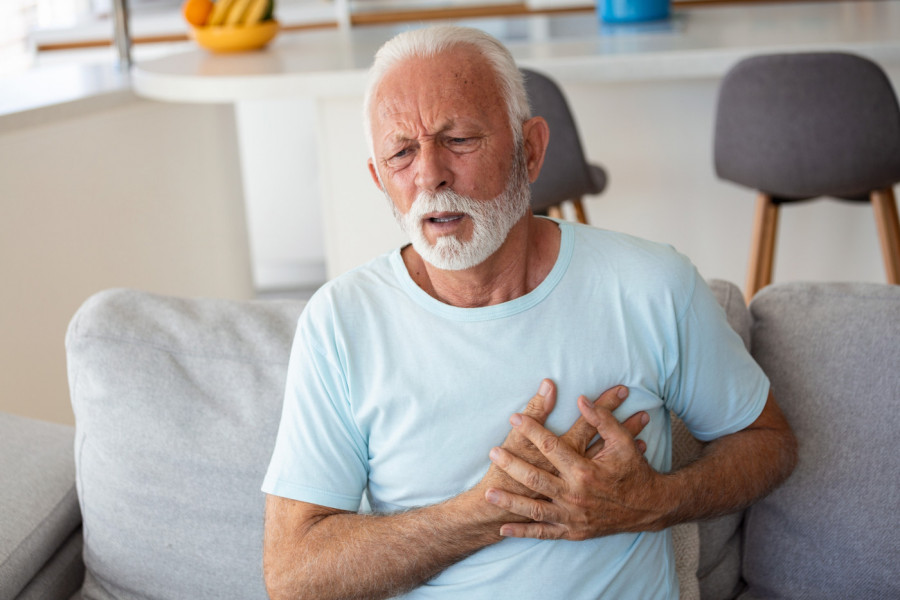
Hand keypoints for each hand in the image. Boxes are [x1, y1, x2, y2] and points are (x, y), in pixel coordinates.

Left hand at [474, 380, 626, 519]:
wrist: (650, 508)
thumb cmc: (635, 471)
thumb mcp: (623, 442)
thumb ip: (601, 419)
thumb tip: (582, 399)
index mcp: (585, 471)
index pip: (551, 446)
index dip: (531, 430)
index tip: (514, 418)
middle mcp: (575, 495)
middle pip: (535, 478)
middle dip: (511, 465)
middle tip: (493, 453)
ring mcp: (573, 516)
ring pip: (534, 509)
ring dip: (510, 502)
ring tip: (489, 494)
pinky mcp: (573, 531)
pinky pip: (544, 532)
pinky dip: (524, 532)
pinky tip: (504, 529)